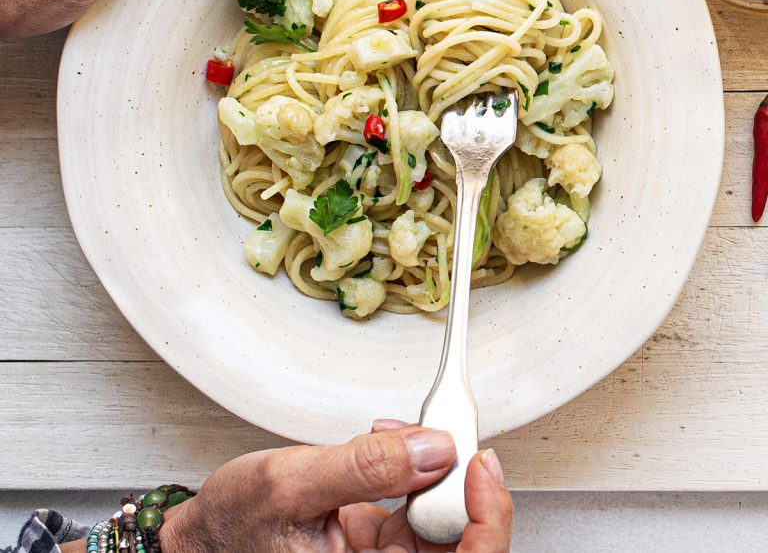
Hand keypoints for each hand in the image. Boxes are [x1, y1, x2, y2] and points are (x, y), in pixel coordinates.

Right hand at [160, 422, 512, 552]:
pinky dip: (409, 465)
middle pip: (459, 539)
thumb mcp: (291, 483)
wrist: (204, 537)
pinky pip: (416, 506)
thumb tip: (434, 447)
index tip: (477, 462)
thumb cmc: (232, 527)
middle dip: (453, 477)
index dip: (486, 518)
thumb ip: (363, 465)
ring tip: (396, 431)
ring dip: (430, 466)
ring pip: (441, 517)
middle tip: (436, 432)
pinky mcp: (379, 543)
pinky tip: (388, 440)